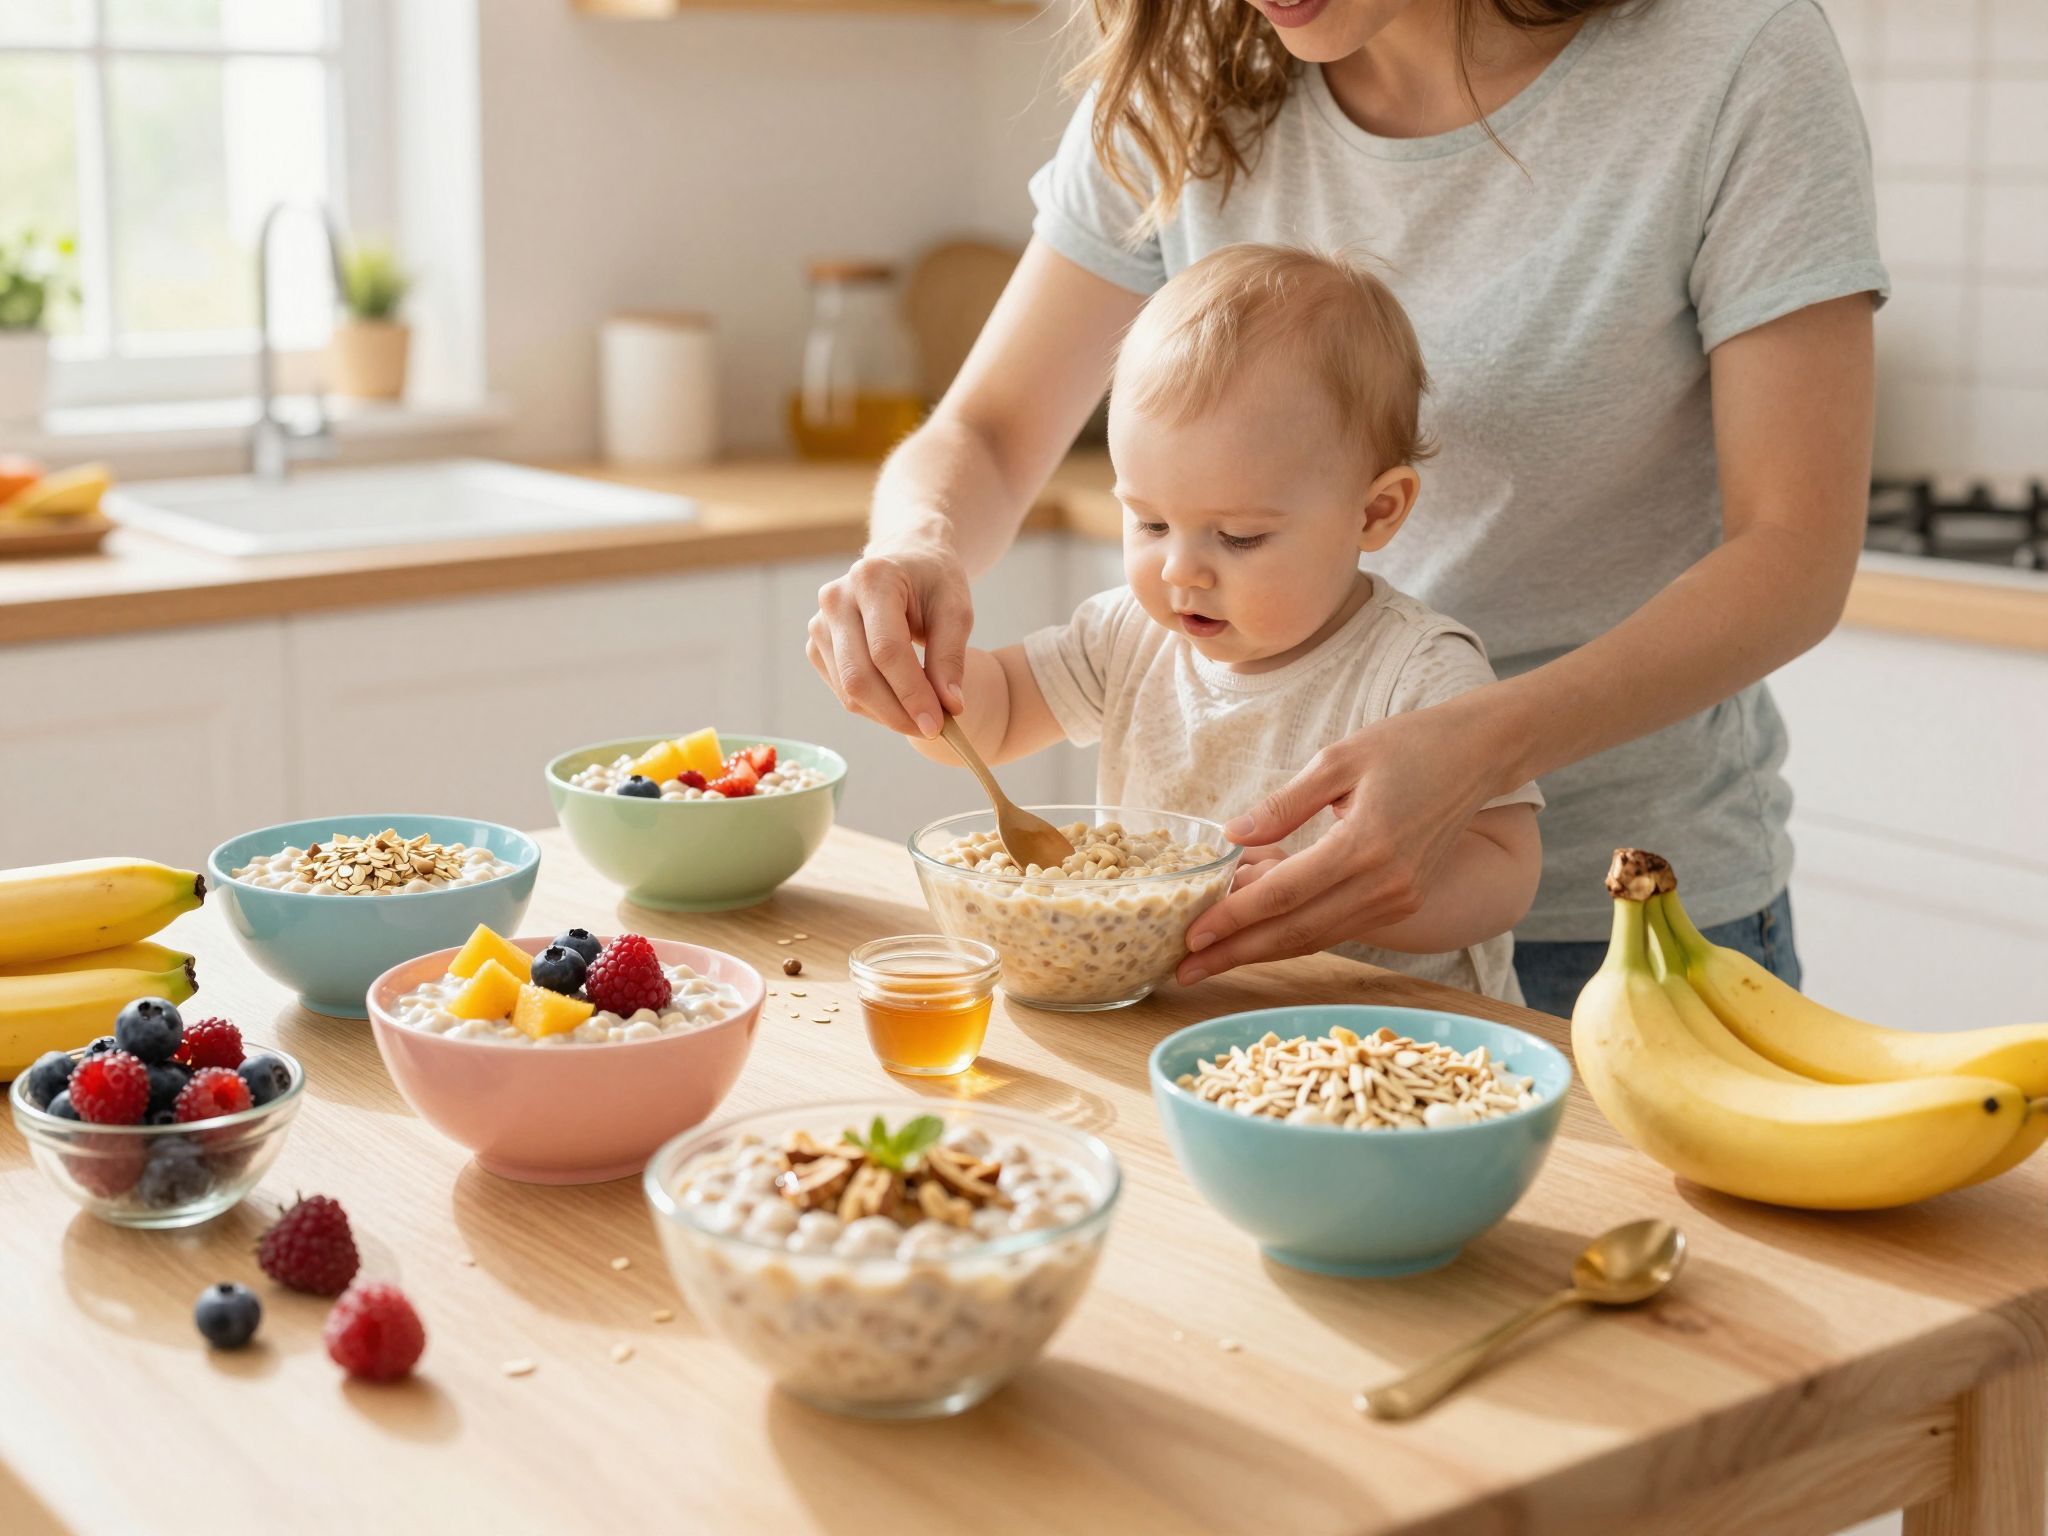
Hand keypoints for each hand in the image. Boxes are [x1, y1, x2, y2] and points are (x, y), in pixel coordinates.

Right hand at [807, 544, 972, 738]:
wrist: (905, 562)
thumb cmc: (934, 582)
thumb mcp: (956, 610)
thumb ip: (951, 657)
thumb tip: (950, 706)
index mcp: (872, 579)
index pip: (886, 650)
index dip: (911, 693)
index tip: (938, 723)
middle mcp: (836, 599)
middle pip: (859, 675)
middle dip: (897, 712)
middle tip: (934, 729)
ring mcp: (820, 623)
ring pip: (848, 690)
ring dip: (887, 714)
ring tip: (922, 716)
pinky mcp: (816, 645)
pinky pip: (842, 690)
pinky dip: (873, 707)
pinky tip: (900, 704)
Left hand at [1177, 702, 1503, 982]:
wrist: (1479, 755)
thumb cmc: (1408, 745)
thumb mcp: (1338, 759)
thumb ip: (1283, 803)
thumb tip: (1231, 836)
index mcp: (1366, 845)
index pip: (1284, 894)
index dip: (1234, 918)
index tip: (1191, 935)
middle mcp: (1384, 884)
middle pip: (1296, 931)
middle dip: (1237, 953)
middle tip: (1185, 969)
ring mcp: (1398, 899)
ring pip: (1316, 937)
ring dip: (1261, 951)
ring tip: (1211, 961)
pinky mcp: (1403, 901)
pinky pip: (1337, 926)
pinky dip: (1295, 934)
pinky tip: (1257, 935)